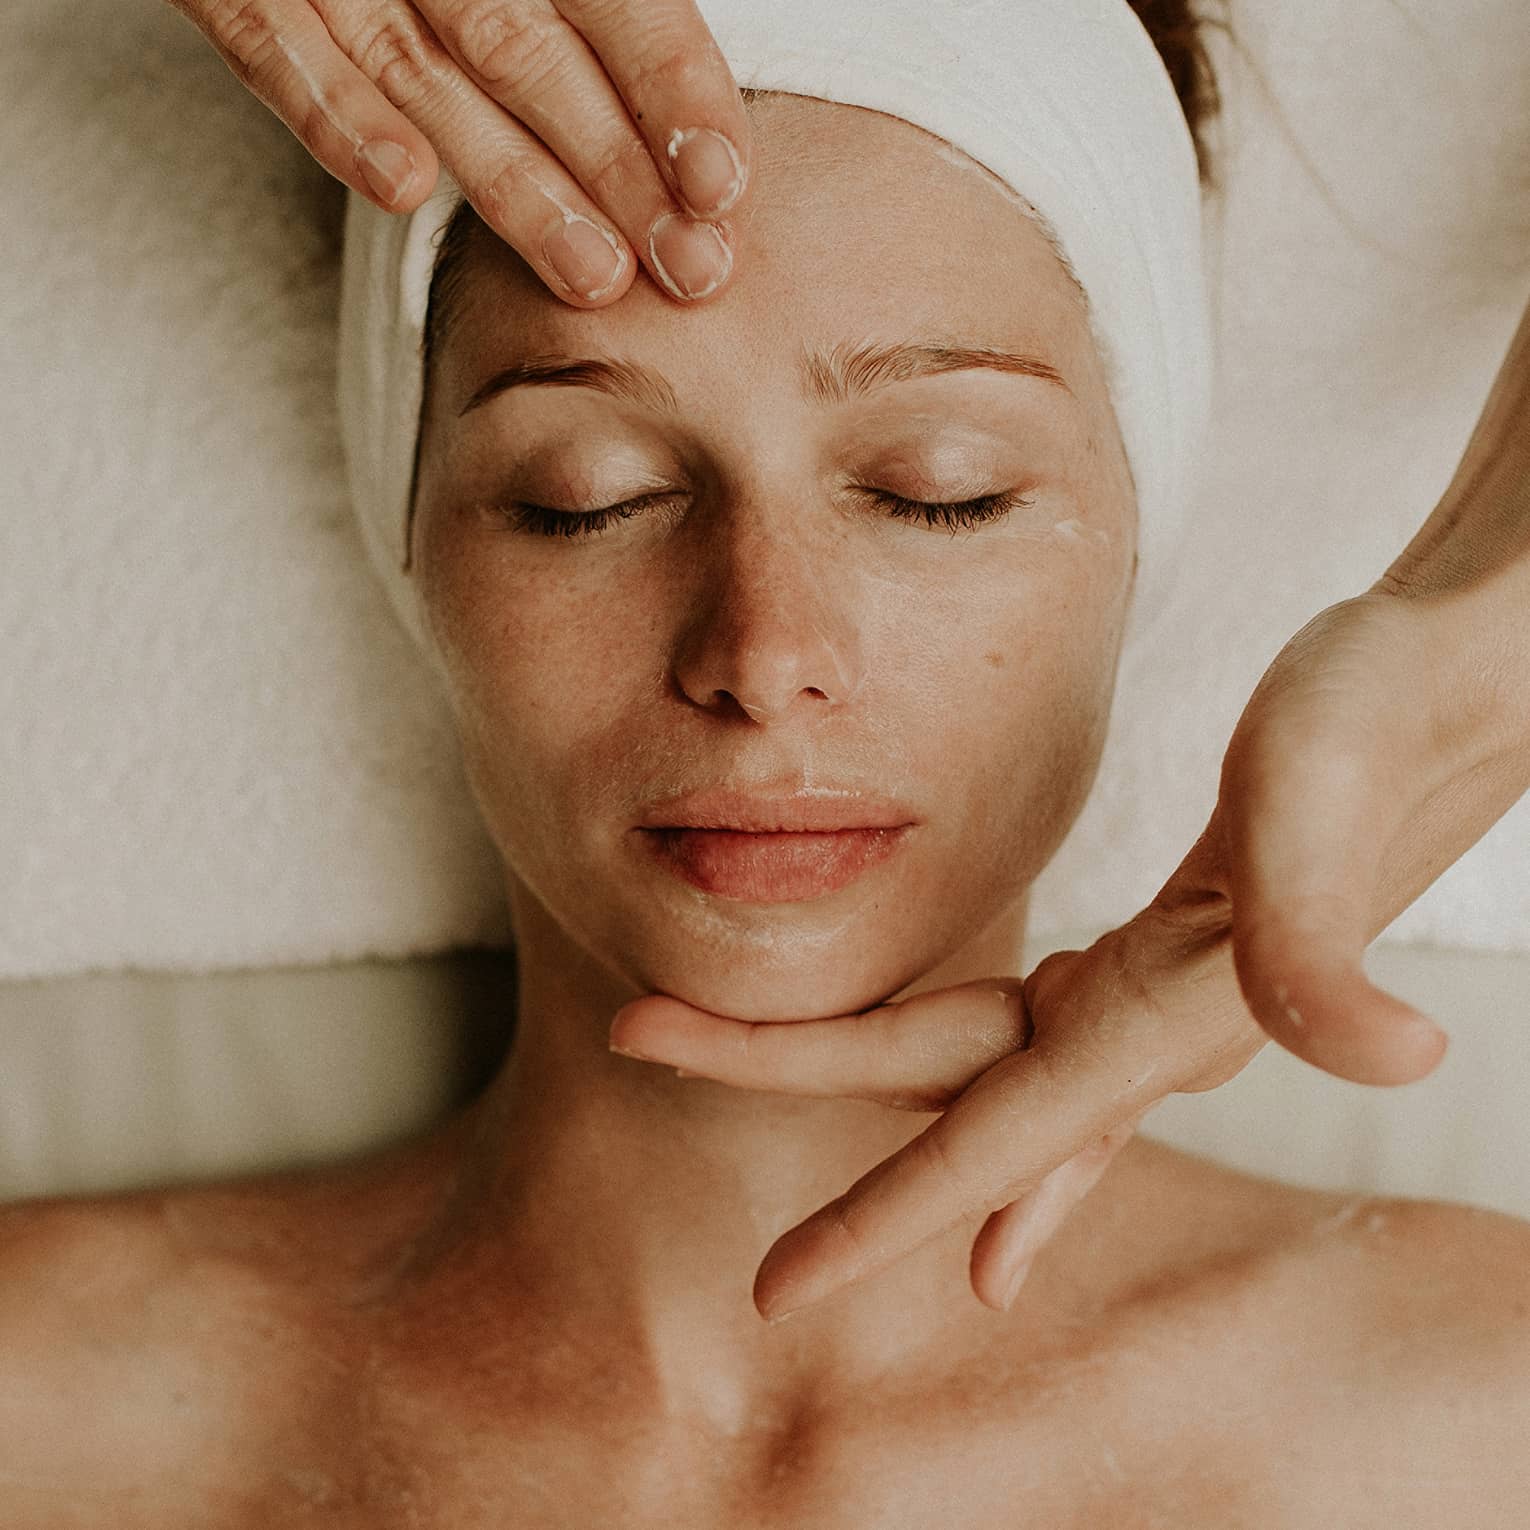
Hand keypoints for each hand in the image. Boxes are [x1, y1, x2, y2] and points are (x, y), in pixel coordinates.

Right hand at [174, 0, 749, 303]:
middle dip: (621, 169)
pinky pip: (271, 43)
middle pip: (536, 55)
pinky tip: (403, 190)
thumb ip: (577, 24)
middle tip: (690, 268)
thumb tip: (682, 146)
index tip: (723, 188)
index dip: (674, 89)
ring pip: (431, 70)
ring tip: (594, 275)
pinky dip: (335, 113)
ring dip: (518, 183)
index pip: (614, 3)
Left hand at [609, 578, 1529, 1321]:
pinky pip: (1047, 1061)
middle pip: (936, 1084)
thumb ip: (1328, 937)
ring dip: (864, 1089)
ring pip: (974, 1072)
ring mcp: (1152, 1001)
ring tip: (767, 1118)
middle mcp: (1149, 1029)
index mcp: (1163, 1011)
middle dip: (784, 1067)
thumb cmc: (1393, 716)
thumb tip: (1403, 1056)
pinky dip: (1000, 1123)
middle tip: (641, 1034)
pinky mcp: (1163, 960)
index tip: (777, 1289)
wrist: (1459, 685)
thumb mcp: (1336, 799)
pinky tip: (997, 1190)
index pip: (991, 1136)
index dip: (885, 1216)